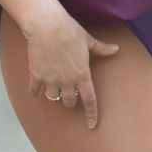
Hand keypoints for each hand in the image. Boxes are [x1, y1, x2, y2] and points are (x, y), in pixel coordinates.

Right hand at [23, 6, 118, 128]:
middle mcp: (67, 81)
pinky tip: (35, 92)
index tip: (91, 125)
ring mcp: (51, 80)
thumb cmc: (69, 31)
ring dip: (55, 96)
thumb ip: (102, 49)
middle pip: (70, 101)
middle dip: (71, 101)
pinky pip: (34, 91)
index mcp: (83, 74)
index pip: (90, 100)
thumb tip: (116, 49)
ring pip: (54, 98)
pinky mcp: (36, 75)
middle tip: (70, 95)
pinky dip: (35, 92)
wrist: (46, 25)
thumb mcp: (88, 40)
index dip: (92, 114)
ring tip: (54, 88)